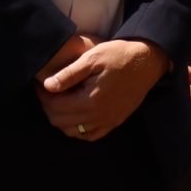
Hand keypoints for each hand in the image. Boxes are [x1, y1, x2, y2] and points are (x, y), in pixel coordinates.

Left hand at [38, 39, 168, 141]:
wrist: (148, 61)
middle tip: (48, 92)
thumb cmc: (120, 55)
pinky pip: (90, 135)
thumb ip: (69, 74)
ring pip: (72, 131)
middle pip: (60, 121)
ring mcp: (108, 121)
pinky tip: (77, 115)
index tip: (41, 84)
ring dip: (61, 119)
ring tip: (61, 101)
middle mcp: (98, 116)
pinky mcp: (115, 121)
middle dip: (49, 107)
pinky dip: (78, 129)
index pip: (55, 107)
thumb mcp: (93, 57)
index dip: (43, 96)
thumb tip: (48, 86)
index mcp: (91, 100)